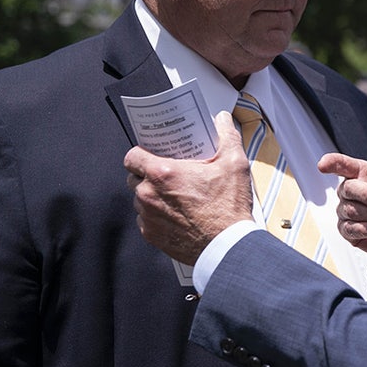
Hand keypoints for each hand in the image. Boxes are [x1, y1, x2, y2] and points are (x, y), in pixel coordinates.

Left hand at [125, 111, 252, 264]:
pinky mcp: (152, 235)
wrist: (227, 246)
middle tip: (168, 174)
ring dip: (152, 195)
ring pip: (140, 200)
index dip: (140, 153)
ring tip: (173, 195)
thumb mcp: (234, 163)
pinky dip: (156, 215)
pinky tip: (175, 213)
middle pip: (134, 178)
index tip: (151, 154)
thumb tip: (222, 120)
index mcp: (163, 174)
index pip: (132, 156)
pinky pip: (146, 220)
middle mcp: (149, 195)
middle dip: (147, 175)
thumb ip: (227, 136)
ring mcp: (148, 217)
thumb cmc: (228, 208)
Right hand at [320, 120, 366, 265]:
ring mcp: (348, 211)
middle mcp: (352, 190)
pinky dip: (364, 228)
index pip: (344, 165)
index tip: (323, 164)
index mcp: (365, 173)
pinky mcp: (349, 231)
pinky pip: (348, 228)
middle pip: (348, 188)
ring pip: (350, 210)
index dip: (333, 163)